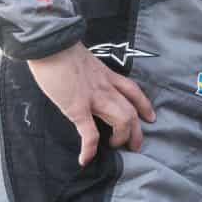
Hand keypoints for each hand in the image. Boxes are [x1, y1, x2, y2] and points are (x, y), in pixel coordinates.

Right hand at [28, 43, 156, 165]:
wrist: (50, 43)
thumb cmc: (59, 48)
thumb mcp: (82, 59)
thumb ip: (87, 72)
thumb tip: (80, 79)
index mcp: (106, 75)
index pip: (133, 91)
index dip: (144, 105)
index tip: (150, 117)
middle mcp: (106, 87)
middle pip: (131, 111)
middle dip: (136, 131)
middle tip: (134, 145)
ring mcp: (94, 98)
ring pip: (122, 120)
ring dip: (121, 137)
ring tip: (114, 147)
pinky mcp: (77, 107)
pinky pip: (89, 133)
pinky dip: (89, 148)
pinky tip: (85, 159)